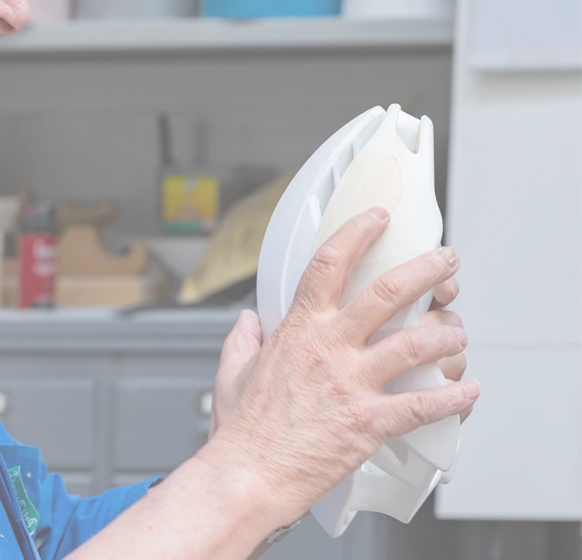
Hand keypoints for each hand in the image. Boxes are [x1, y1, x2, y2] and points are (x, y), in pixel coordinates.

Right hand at [201, 208, 478, 527]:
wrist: (247, 474)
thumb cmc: (241, 431)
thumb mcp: (230, 373)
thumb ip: (242, 340)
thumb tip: (246, 321)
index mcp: (297, 331)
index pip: (329, 265)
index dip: (358, 234)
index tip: (378, 221)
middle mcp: (329, 348)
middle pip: (389, 293)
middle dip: (428, 271)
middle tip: (447, 264)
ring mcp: (352, 383)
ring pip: (417, 344)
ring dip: (448, 334)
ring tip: (457, 334)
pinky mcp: (370, 421)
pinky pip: (423, 404)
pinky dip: (452, 397)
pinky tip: (466, 391)